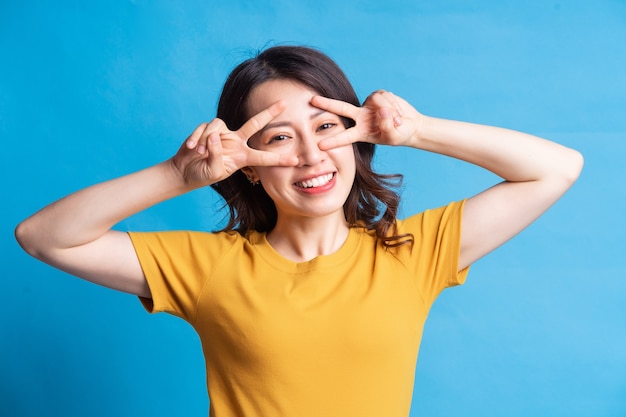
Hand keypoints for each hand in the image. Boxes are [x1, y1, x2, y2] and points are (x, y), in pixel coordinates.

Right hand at [170, 101, 297, 187]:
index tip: (296, 161)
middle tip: (285, 103)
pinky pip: (204, 128)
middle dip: (269, 112)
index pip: (263, 157)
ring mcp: (223, 133)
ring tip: (198, 154)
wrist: (185, 171)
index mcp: (242, 156)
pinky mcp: (208, 129)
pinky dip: (196, 139)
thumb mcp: (213, 171)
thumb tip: (215, 137)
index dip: (279, 159)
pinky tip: (191, 148)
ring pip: (218, 128)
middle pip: (255, 123)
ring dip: (206, 142)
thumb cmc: (202, 174)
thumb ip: (217, 155)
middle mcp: (236, 142)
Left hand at [310, 91, 423, 149]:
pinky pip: (384, 97)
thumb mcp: (393, 136)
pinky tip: (399, 113)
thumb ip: (387, 126)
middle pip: (341, 108)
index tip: (320, 145)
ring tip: (398, 121)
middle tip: (312, 100)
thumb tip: (382, 111)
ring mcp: (368, 105)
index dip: (334, 141)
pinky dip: (394, 105)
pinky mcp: (378, 95)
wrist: (410, 126)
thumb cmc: (399, 135)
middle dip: (327, 104)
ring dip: (390, 112)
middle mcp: (361, 117)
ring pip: (376, 103)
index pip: (345, 136)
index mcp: (361, 132)